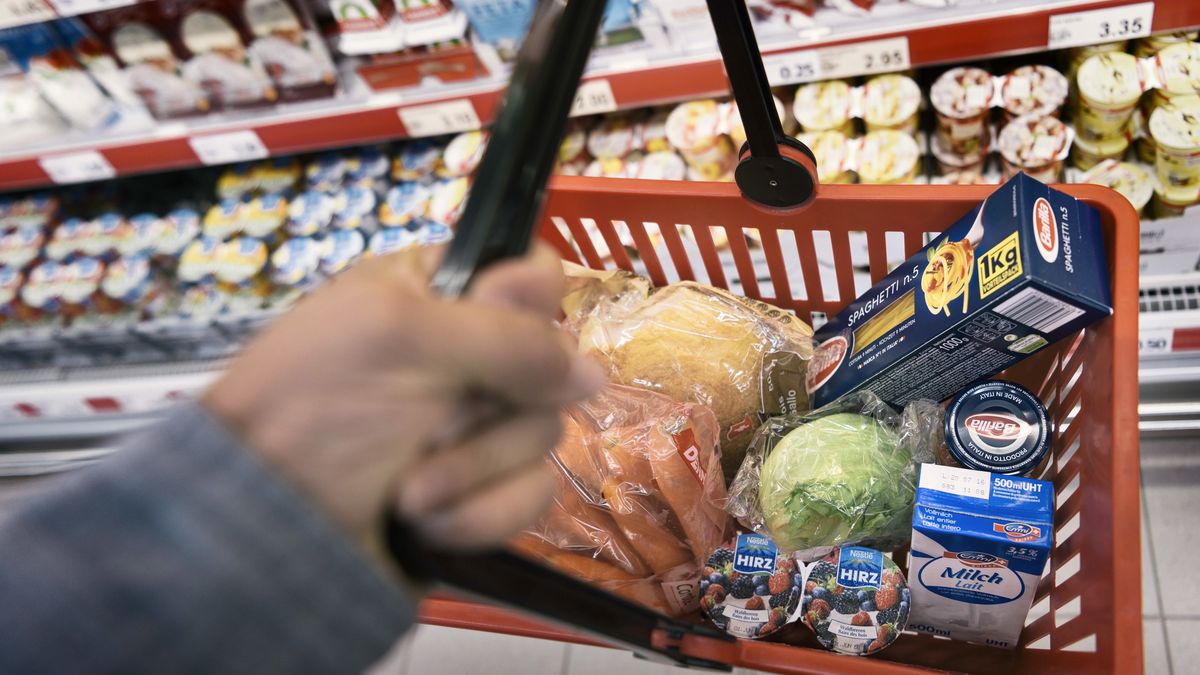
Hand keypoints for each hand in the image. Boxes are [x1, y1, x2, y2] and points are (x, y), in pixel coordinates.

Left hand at [203, 245, 603, 567]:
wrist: (261, 529)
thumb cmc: (313, 408)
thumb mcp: (400, 338)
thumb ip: (507, 336)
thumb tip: (596, 372)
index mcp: (436, 293)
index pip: (530, 273)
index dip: (533, 297)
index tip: (508, 319)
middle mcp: (465, 357)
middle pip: (549, 365)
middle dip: (489, 408)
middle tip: (430, 421)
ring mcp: (475, 430)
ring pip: (544, 436)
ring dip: (475, 467)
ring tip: (409, 485)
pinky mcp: (481, 496)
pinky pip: (530, 497)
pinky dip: (480, 513)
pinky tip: (426, 519)